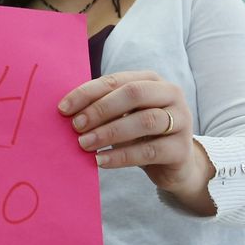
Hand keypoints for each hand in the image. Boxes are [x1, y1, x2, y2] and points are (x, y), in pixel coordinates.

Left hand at [59, 70, 215, 213]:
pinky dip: (121, 156)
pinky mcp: (181, 149)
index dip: (88, 93)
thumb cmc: (143, 135)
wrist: (176, 164)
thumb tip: (67, 112)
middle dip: (101, 109)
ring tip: (84, 144)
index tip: (63, 108)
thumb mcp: (125, 116)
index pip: (117, 80)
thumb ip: (104, 108)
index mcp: (152, 80)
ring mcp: (181, 120)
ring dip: (109, 132)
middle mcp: (171, 95)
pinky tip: (101, 161)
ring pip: (144, 121)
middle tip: (76, 126)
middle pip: (134, 94)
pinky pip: (149, 151)